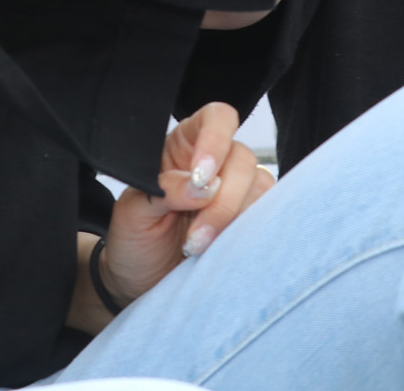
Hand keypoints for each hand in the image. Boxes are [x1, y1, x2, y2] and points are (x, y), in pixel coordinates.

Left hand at [98, 105, 271, 310]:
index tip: (200, 178)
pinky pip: (269, 216)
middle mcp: (218, 163)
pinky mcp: (252, 222)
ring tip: (203, 248)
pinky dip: (252, 233)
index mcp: (185, 145)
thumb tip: (202, 186)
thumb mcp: (134, 212)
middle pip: (242, 158)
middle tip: (195, 237)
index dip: (215, 140)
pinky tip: (226, 249)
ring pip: (260, 188)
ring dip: (235, 220)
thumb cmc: (133, 240)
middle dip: (222, 201)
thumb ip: (164, 191)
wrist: (141, 283)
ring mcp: (238, 192)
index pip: (216, 119)